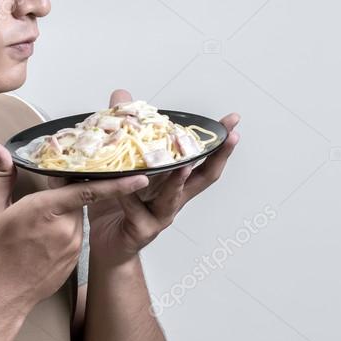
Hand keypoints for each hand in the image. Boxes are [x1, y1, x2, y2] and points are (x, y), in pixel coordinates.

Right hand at [0, 141, 149, 317]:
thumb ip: (1, 174)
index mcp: (45, 210)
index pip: (88, 190)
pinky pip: (73, 237)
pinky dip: (61, 232)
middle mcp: (65, 229)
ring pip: (75, 218)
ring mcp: (72, 247)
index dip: (115, 183)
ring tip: (34, 225)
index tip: (139, 175)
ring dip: (62, 214)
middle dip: (64, 194)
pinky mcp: (73, 261)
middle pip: (76, 200)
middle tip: (39, 199)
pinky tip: (39, 241)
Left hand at [47, 89, 240, 265]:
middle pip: (203, 177)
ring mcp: (161, 216)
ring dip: (177, 180)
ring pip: (173, 197)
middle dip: (218, 156)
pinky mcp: (142, 231)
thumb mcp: (119, 164)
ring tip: (181, 166)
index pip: (201, 158)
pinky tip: (124, 191)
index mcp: (174, 181)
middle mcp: (174, 198)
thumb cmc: (117, 204)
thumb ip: (122, 131)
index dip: (218, 142)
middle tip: (229, 137)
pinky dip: (130, 199)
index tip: (233, 121)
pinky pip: (137, 213)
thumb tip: (122, 95)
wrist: (108, 245)